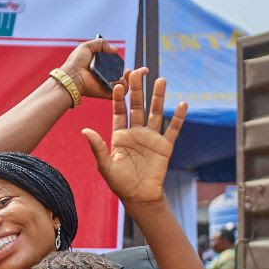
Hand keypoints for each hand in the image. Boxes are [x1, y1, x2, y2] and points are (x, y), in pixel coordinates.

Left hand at [60, 37, 122, 100]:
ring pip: (120, 85)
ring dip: (126, 80)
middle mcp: (101, 76)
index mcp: (98, 67)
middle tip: (129, 70)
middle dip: (126, 73)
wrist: (71, 75)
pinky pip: (116, 92)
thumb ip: (101, 44)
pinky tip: (123, 80)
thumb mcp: (86, 47)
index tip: (123, 61)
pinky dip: (122, 88)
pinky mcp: (103, 92)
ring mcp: (103, 85)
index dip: (119, 64)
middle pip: (118, 76)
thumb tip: (115, 49)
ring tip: (128, 73)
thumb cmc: (75, 62)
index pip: (112, 66)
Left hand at [81, 68, 186, 208]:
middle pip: (137, 107)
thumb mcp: (105, 165)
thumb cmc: (120, 183)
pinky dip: (178, 117)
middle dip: (137, 90)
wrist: (139, 196)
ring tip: (161, 80)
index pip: (119, 112)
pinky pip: (172, 129)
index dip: (118, 99)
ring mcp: (151, 138)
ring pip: (155, 113)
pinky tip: (183, 104)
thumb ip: (97, 147)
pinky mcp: (165, 146)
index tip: (116, 84)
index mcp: (120, 136)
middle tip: (138, 72)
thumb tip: (85, 131)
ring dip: (158, 97)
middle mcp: (136, 133)